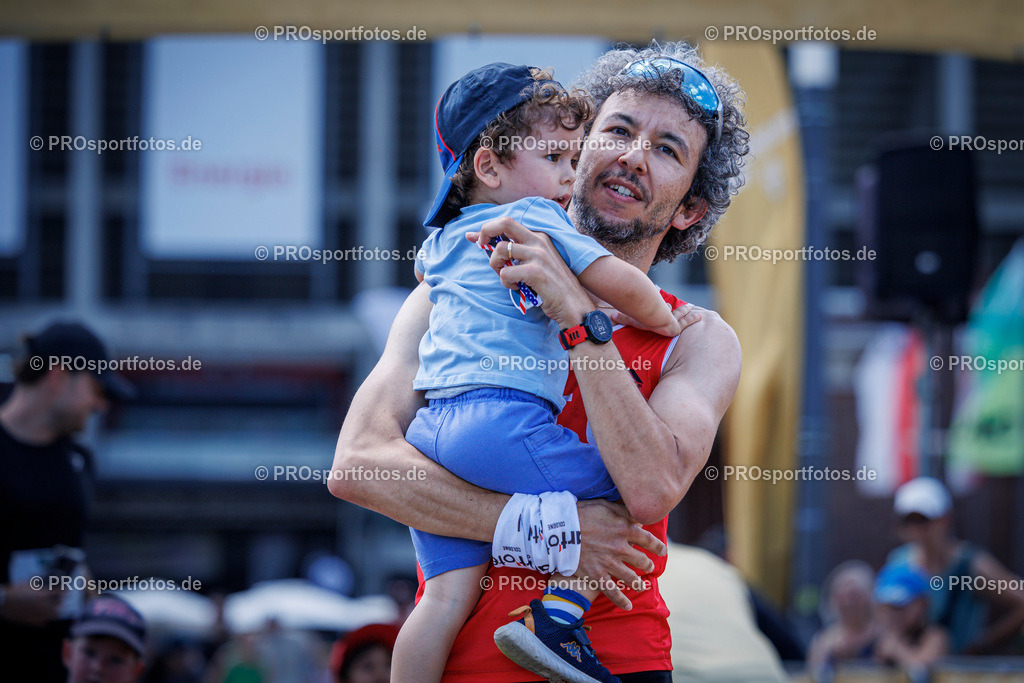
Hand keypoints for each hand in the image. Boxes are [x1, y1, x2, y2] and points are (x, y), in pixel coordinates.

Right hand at [1, 582, 62, 625]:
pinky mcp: (32, 621)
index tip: (67, 591)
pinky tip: (46, 619)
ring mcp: (38, 615)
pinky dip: (46, 620)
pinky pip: (44, 623)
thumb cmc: (15, 591)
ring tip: (56, 610)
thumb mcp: (29, 584)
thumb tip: (45, 581)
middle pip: (58, 606)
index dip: (64, 592)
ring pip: (53, 616)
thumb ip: (39, 583)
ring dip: (56, 612)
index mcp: (43, 595)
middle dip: (61, 602)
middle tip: (62, 600)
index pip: (59, 593)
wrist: (3, 602)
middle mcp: (43, 606)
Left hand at [465, 217, 593, 327]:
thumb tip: (482, 243)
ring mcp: (538, 255)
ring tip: (507, 278)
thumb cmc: (551, 287)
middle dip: (485, 232)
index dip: (486, 228)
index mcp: (538, 237)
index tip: (473, 238)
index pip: (507, 223)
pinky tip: (517, 288)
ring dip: (496, 266)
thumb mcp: (535, 264)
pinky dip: (505, 282)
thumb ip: (514, 254)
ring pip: (500, 250)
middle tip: (482, 248)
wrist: (574, 306)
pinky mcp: (536, 272)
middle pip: (504, 223)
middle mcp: (538, 241)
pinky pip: (505, 272)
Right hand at [575, 499, 665, 610]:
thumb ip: (623, 511)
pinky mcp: (597, 575)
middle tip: (649, 566)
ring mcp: (610, 563)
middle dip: (647, 564)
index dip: (657, 546)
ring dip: (638, 582)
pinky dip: (621, 600)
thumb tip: (636, 515)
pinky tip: (628, 606)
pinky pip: (612, 592)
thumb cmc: (581, 513)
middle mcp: (621, 548)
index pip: (648, 539)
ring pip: (631, 577)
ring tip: (641, 585)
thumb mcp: (604, 505)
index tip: (662, 550)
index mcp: (624, 529)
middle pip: (641, 560)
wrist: (561, 529)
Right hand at [610, 303, 701, 336]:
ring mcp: (670, 317)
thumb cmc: (641, 316)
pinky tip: (699, 317)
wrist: (651, 315)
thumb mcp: (631, 318)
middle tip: (686, 306)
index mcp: (655, 311)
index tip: (669, 305)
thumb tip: (612, 317)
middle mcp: (663, 312)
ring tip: (692, 308)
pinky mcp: (676, 324)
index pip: (662, 308)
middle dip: (678, 308)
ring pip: (679, 313)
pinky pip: (686, 322)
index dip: (666, 307)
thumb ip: (623, 318)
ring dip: (686, 310)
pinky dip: (692, 319)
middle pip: (672, 309)